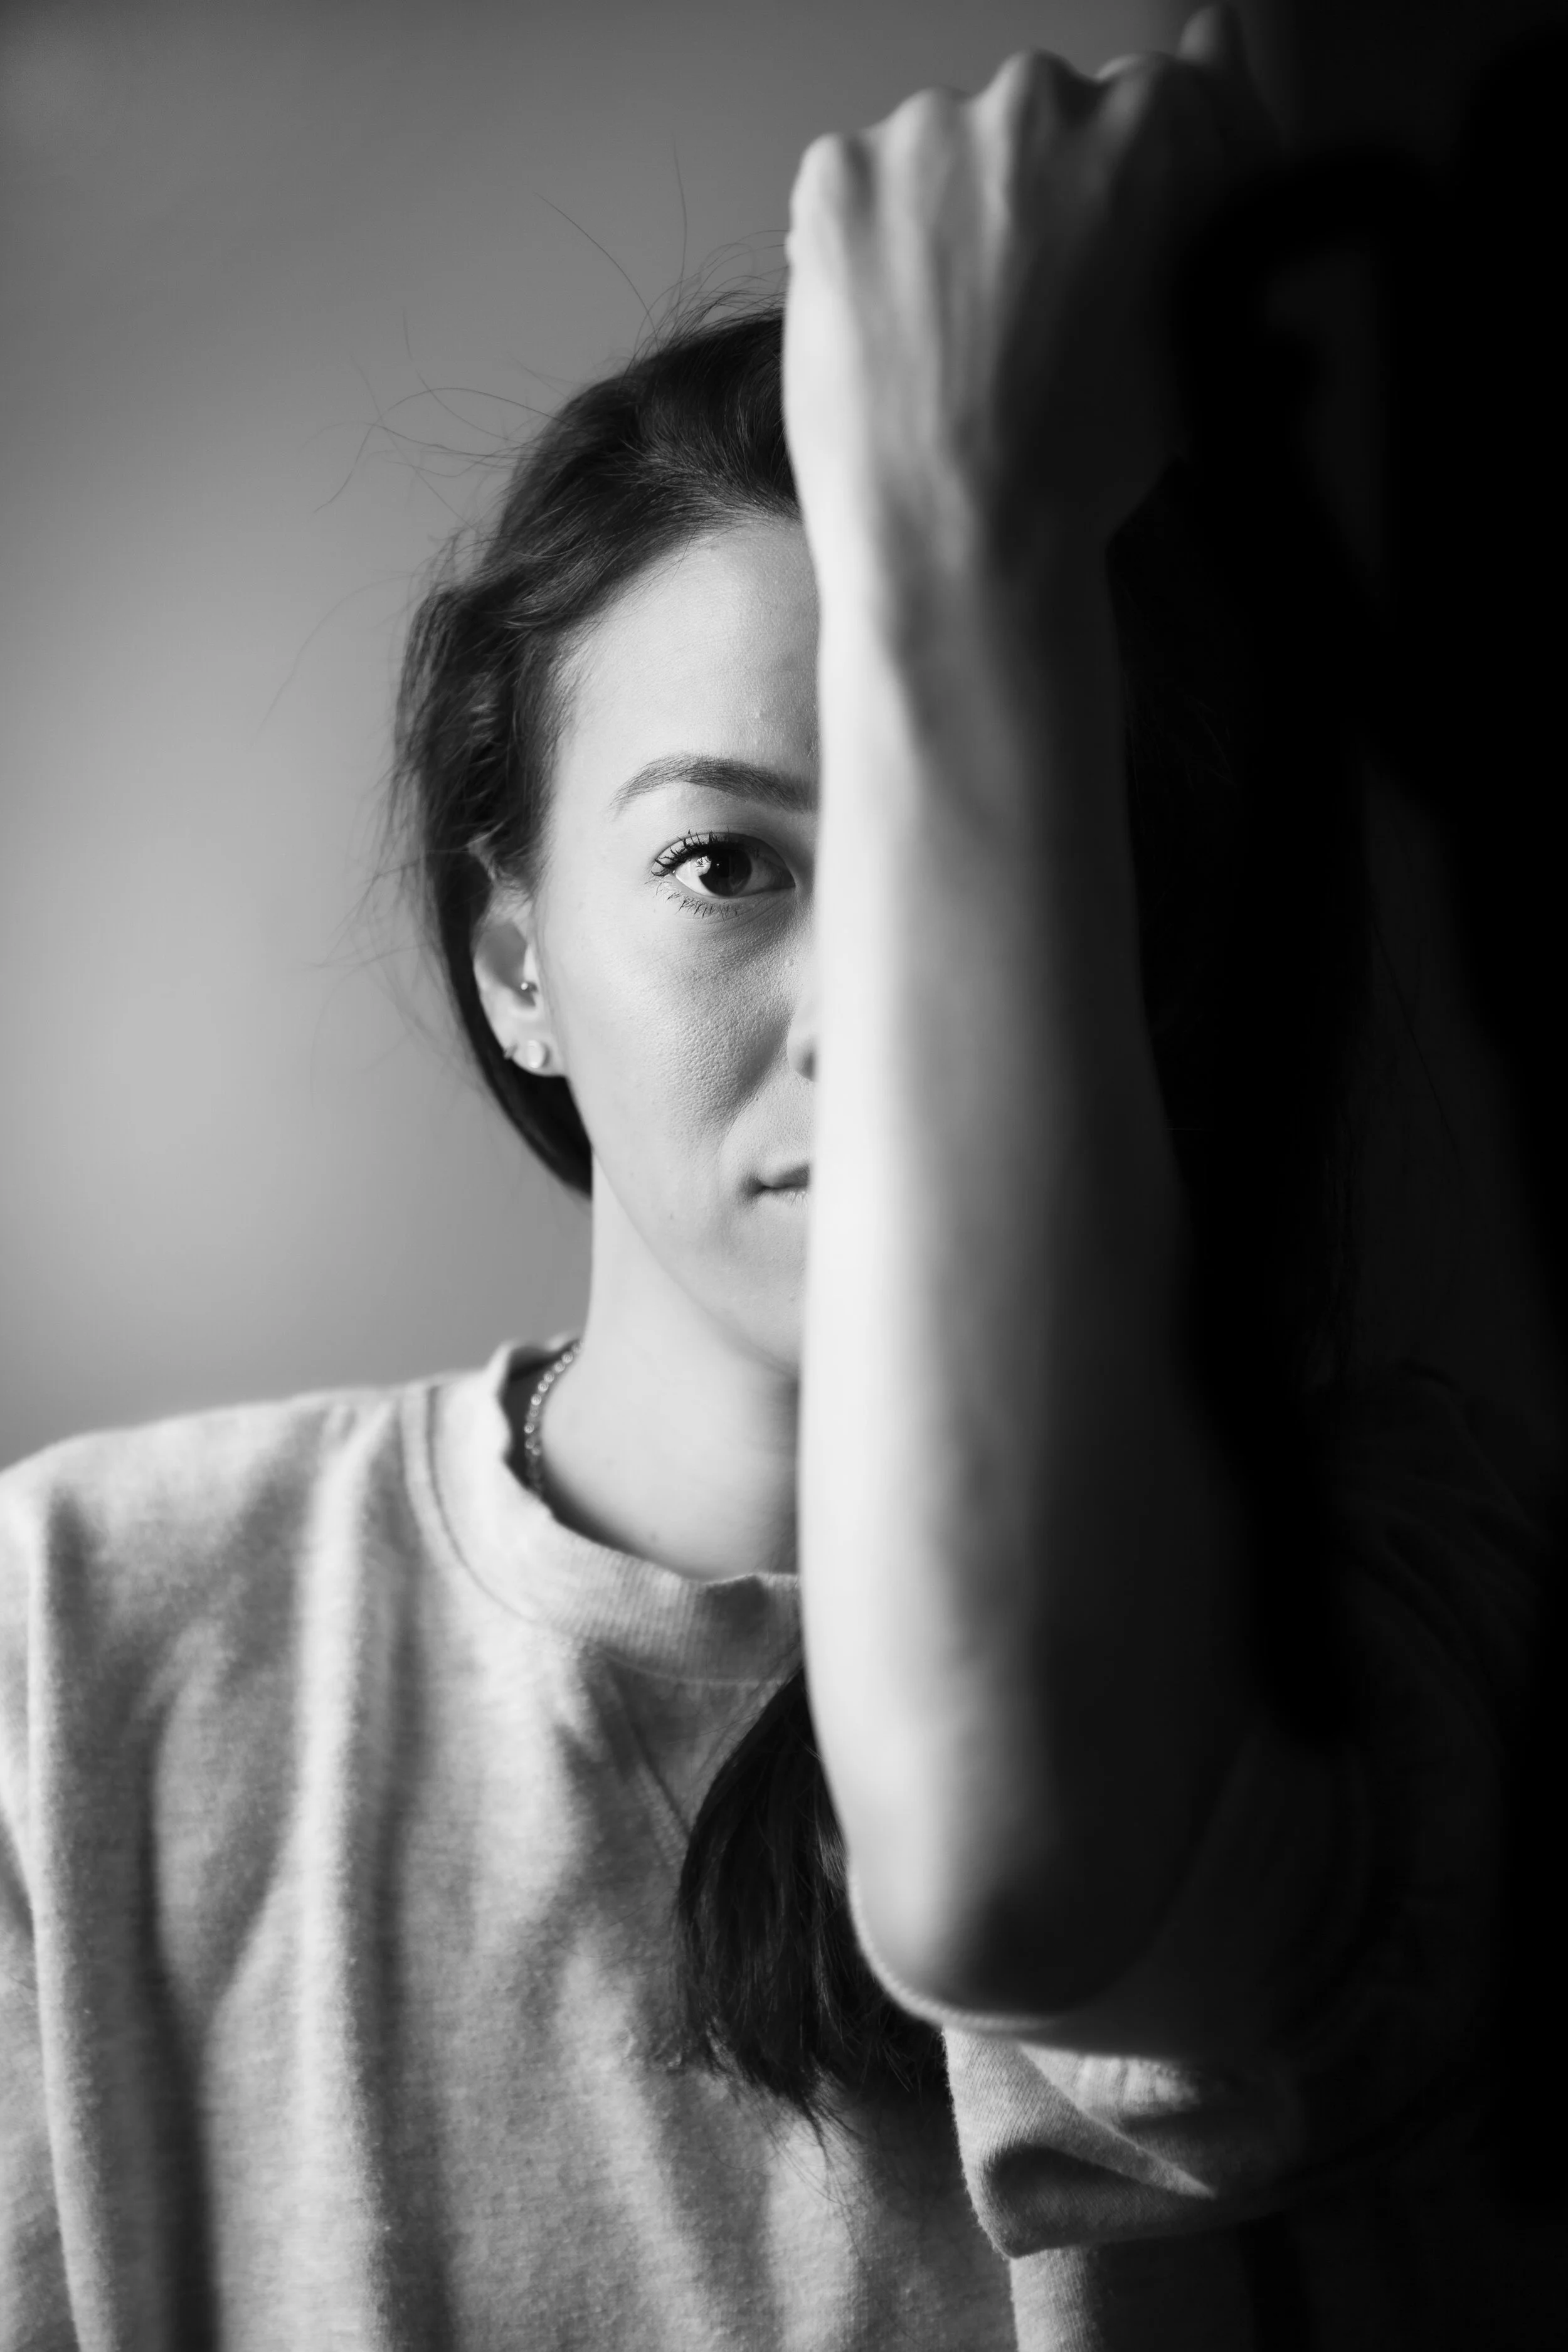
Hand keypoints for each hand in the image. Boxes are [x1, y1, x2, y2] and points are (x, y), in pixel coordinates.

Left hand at [782, 7, 1274, 603]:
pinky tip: (889, 336)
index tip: (1092, 259)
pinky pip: (852, 189)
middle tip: (1015, 327)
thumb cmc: (1078, 459)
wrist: (963, 540)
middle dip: (1025, 207)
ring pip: (938, 157)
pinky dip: (860, 251)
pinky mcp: (840, 175)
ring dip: (941, 226)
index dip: (1114, 199)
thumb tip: (1213, 38)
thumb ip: (1207, 157)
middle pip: (1034, 127)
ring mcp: (933, 131)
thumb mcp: (1190, 318)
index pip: (1144, 106)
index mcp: (1157, 124)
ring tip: (947, 348)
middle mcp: (1046, 100)